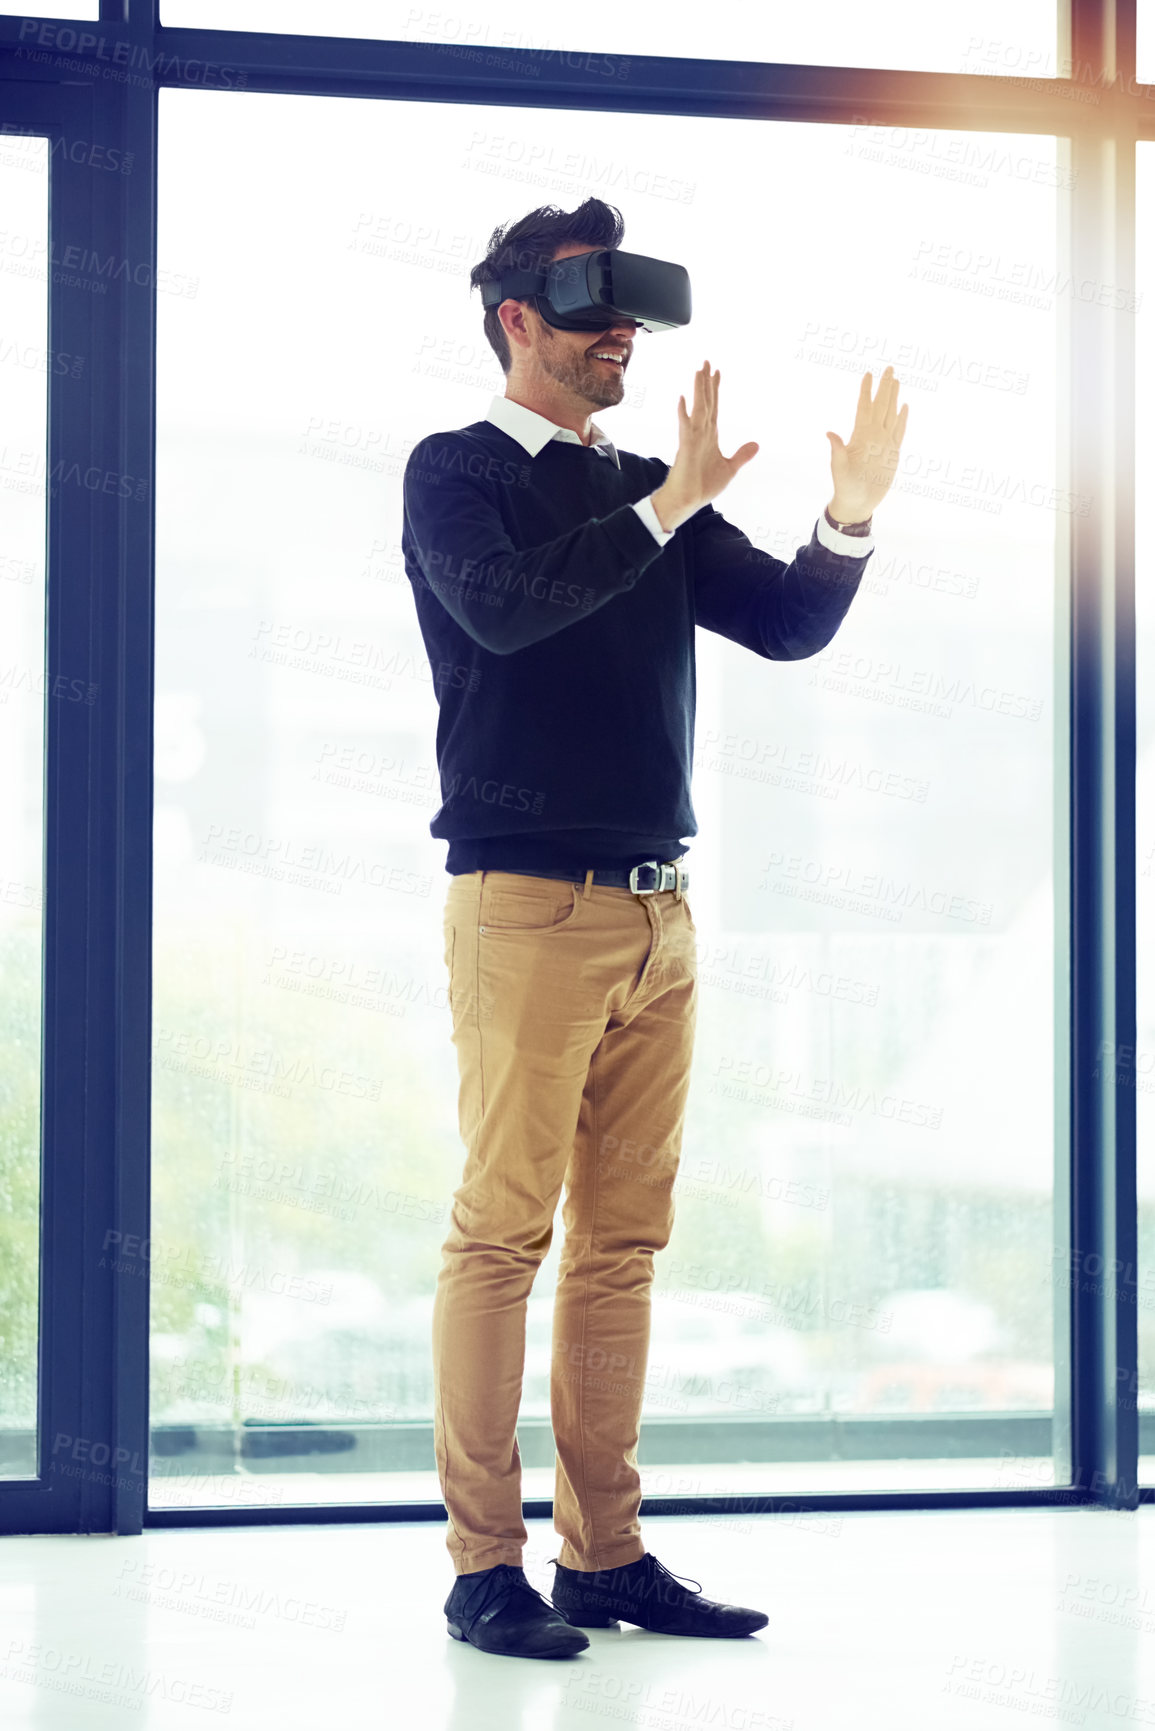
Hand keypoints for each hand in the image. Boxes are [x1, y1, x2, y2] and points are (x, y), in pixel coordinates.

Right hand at [652, 361, 759, 532]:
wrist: (688, 501)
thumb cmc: (703, 486)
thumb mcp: (729, 469)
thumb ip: (741, 455)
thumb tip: (756, 444)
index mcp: (710, 436)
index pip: (714, 407)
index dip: (715, 389)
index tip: (717, 372)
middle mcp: (701, 433)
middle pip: (706, 402)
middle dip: (706, 382)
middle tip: (707, 361)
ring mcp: (692, 438)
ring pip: (697, 409)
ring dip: (698, 390)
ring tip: (699, 371)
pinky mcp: (686, 448)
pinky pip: (685, 428)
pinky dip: (684, 414)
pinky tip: (683, 400)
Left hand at [825, 365, 908, 520]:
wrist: (858, 502)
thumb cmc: (845, 487)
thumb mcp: (839, 469)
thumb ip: (837, 451)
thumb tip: (829, 433)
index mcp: (860, 436)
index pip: (864, 407)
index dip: (866, 391)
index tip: (867, 374)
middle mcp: (872, 435)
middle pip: (880, 405)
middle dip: (884, 386)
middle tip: (888, 367)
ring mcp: (883, 442)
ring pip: (890, 414)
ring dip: (894, 397)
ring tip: (896, 380)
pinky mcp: (892, 452)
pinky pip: (900, 431)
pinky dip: (903, 418)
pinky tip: (904, 407)